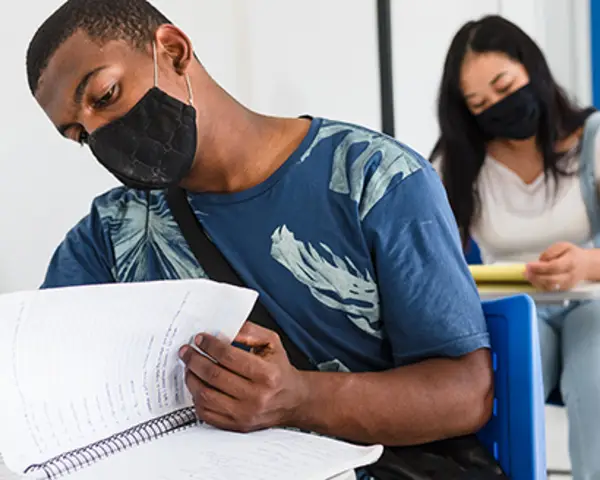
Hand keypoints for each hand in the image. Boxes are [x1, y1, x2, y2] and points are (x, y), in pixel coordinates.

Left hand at [179, 322, 308, 432]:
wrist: (292, 400)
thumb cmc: (279, 370)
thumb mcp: (272, 343)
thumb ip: (249, 332)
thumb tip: (224, 329)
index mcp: (267, 374)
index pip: (229, 357)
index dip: (210, 346)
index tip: (200, 339)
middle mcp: (256, 396)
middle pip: (214, 375)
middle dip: (194, 360)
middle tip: (187, 351)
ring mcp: (245, 414)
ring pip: (205, 395)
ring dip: (191, 378)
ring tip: (189, 367)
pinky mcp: (236, 425)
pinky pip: (206, 413)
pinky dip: (196, 397)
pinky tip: (197, 385)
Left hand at [525, 242, 588, 290]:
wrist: (586, 265)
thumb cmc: (572, 254)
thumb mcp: (563, 246)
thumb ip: (551, 251)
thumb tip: (541, 260)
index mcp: (571, 262)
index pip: (554, 267)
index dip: (539, 267)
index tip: (528, 265)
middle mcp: (570, 275)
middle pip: (552, 280)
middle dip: (536, 277)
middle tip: (525, 271)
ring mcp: (567, 284)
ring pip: (550, 287)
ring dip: (536, 282)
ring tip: (527, 275)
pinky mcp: (563, 289)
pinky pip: (550, 290)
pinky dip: (539, 285)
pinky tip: (533, 279)